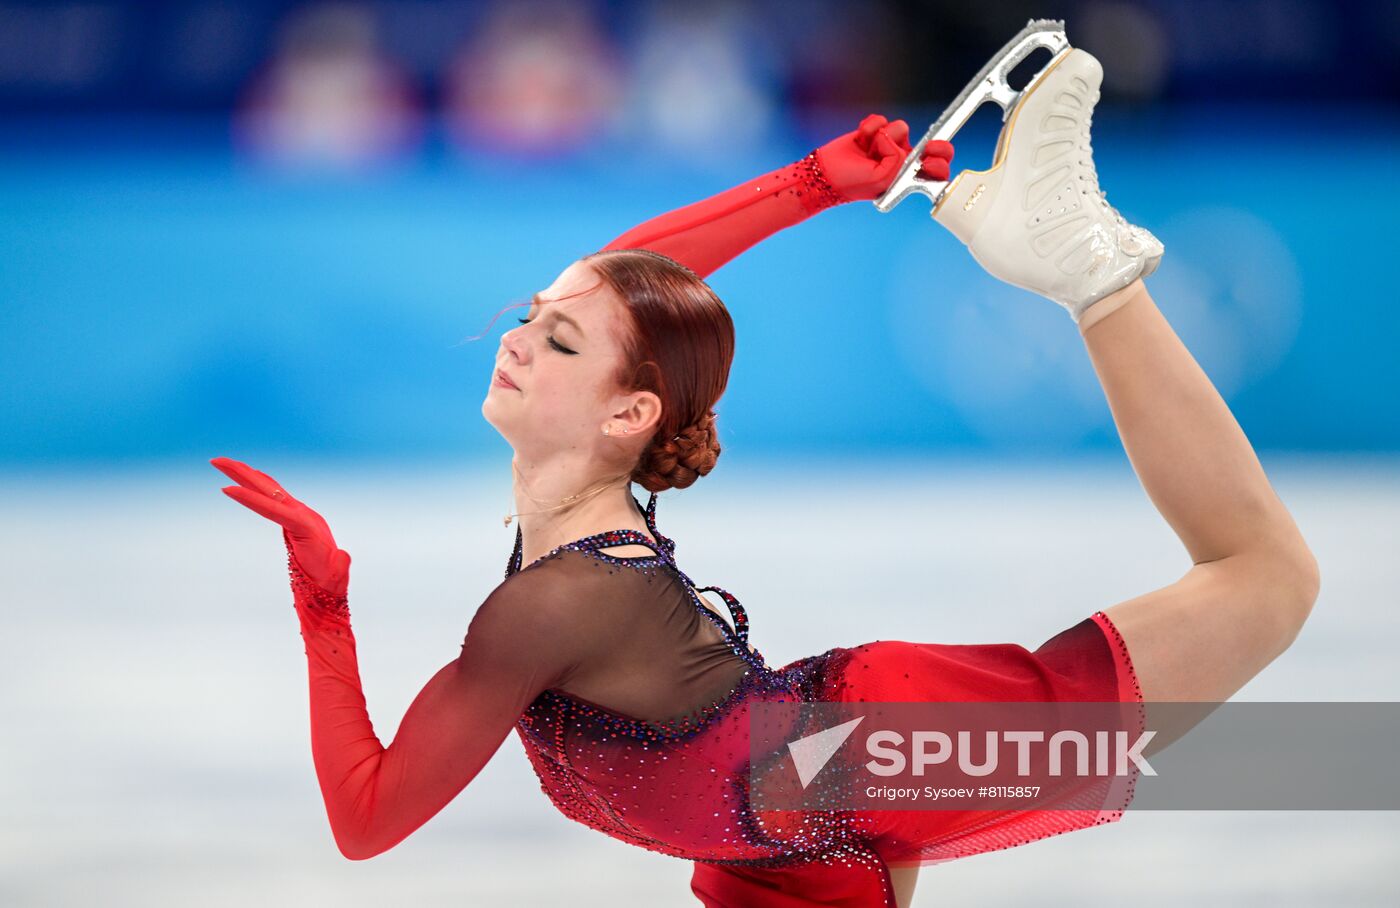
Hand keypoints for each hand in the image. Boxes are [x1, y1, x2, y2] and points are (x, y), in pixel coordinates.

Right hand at [211, 456, 350, 596]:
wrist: (332, 578)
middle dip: (242, 473)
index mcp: (306, 526)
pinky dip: (256, 484)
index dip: (251, 499)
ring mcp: (297, 512)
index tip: (226, 489)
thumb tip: (343, 557)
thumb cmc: (331, 579)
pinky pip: (270, 495)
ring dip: (245, 474)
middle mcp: (301, 513)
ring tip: (222, 463)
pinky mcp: (291, 515)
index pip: (274, 509)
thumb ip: (340, 566)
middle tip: (215, 460)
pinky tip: (247, 477)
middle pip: (268, 488)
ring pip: (267, 488)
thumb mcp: (336, 576)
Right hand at [815, 113, 954, 203]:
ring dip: (882, 137)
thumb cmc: (854, 182)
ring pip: (901, 128)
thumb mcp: (883, 178)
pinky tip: (860, 140)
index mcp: (909, 178)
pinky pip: (881, 120)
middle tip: (927, 148)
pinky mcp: (876, 131)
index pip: (937, 169)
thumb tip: (894, 139)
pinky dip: (869, 128)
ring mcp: (891, 144)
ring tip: (868, 150)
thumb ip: (897, 159)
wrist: (828, 172)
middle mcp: (904, 160)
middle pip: (933, 145)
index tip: (929, 159)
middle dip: (933, 145)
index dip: (940, 161)